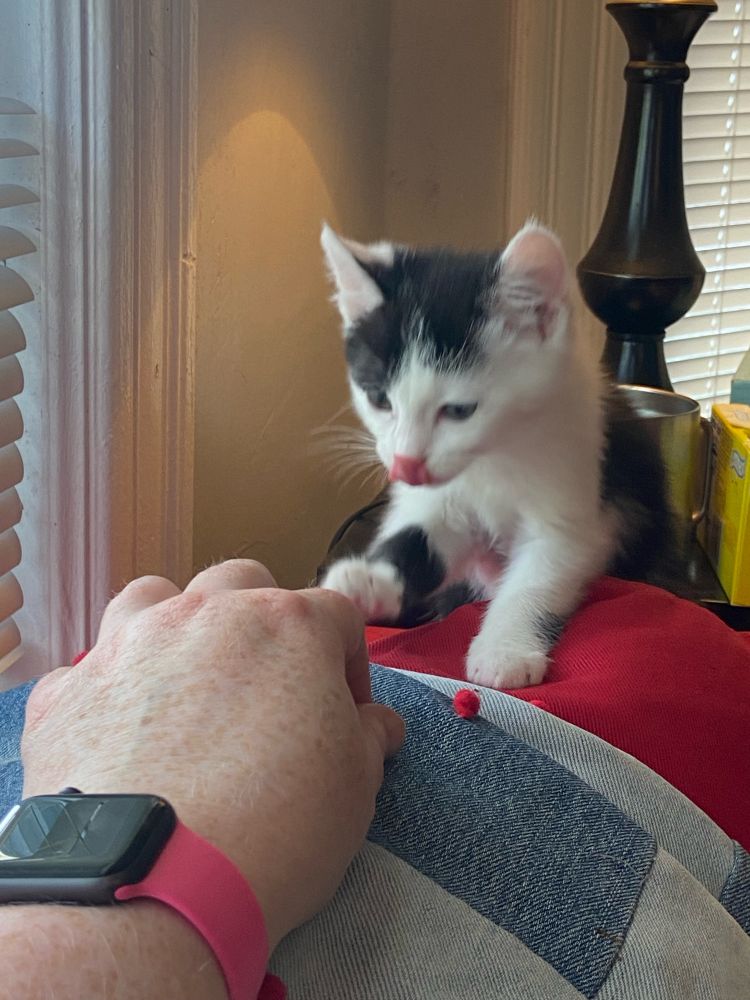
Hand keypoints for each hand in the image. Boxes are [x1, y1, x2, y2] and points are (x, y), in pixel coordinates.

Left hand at [21, 560, 403, 949]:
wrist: (154, 885)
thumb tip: (377, 724)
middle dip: (262, 622)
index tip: (349, 710)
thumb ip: (368, 738)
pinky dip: (109, 689)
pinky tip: (119, 734)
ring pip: (153, 597)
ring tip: (184, 682)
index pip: (336, 614)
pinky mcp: (66, 692)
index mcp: (287, 627)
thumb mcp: (355, 789)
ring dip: (176, 627)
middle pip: (242, 584)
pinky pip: (87, 669)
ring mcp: (128, 645)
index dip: (350, 661)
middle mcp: (205, 616)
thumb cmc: (275, 830)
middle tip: (268, 685)